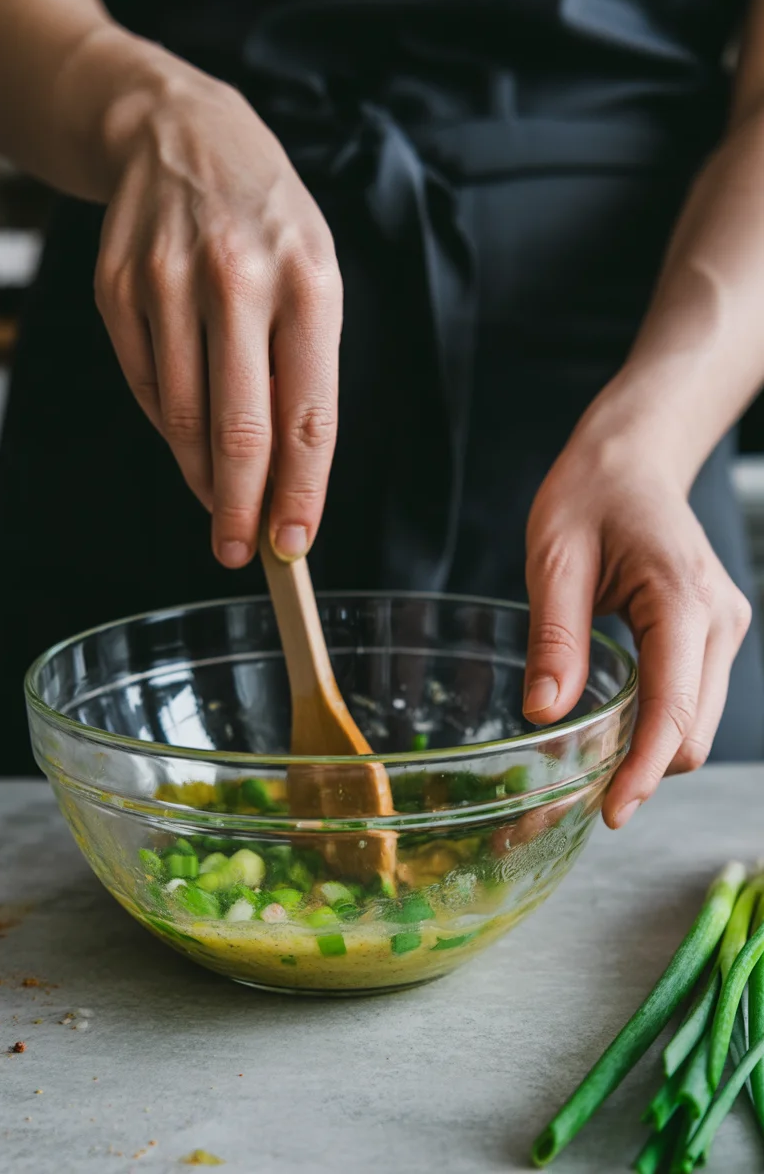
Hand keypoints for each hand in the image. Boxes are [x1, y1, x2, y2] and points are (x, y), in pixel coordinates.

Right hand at [93, 61, 341, 566]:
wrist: (180, 133)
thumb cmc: (267, 222)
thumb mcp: (314, 276)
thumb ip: (304, 371)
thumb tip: (284, 476)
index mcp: (308, 282)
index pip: (308, 415)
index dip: (302, 491)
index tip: (294, 543)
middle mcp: (237, 280)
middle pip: (239, 430)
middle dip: (240, 509)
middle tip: (239, 553)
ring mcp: (167, 283)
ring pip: (184, 417)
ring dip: (202, 476)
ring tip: (218, 502)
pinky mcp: (117, 289)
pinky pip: (145, 385)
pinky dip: (169, 426)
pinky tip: (187, 436)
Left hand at [523, 417, 751, 828]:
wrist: (632, 458)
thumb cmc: (590, 494)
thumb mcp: (555, 559)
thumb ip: (556, 637)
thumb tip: (548, 716)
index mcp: (682, 598)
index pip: (673, 708)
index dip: (642, 769)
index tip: (611, 812)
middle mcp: (718, 619)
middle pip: (693, 731)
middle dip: (641, 774)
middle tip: (573, 800)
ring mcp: (723, 628)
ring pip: (696, 724)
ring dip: (649, 755)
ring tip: (587, 773)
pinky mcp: (712, 634)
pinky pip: (691, 700)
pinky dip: (656, 727)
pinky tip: (612, 733)